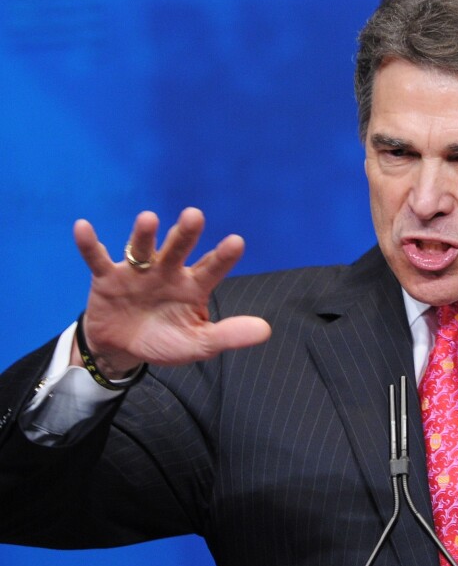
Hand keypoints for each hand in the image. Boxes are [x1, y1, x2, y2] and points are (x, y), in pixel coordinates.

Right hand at [73, 207, 271, 377]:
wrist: (123, 349)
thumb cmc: (166, 340)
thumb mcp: (198, 344)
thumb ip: (229, 335)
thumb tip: (266, 330)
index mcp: (193, 286)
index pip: (211, 269)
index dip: (222, 257)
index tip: (236, 242)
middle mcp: (167, 272)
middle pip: (177, 249)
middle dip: (185, 233)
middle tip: (194, 215)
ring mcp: (137, 273)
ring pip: (141, 249)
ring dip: (144, 234)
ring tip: (148, 219)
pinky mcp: (107, 278)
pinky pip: (97, 259)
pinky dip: (90, 244)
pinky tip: (83, 227)